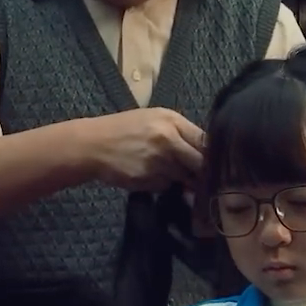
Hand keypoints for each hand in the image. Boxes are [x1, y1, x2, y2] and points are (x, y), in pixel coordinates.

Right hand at [80, 108, 203, 191]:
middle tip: (199, 175)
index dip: (211, 154)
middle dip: (201, 171)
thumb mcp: (153, 119)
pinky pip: (165, 186)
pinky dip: (162, 184)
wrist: (92, 145)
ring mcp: (158, 162)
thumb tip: (206, 152)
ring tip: (163, 169)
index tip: (213, 161)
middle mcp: (168, 140)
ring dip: (180, 179)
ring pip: (184, 178)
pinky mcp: (148, 179)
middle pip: (200, 163)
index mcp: (172, 121)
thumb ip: (180, 132)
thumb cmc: (124, 129)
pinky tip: (148, 175)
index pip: (205, 141)